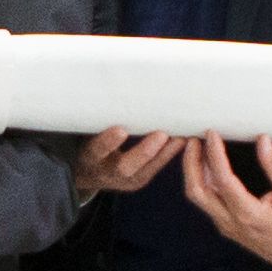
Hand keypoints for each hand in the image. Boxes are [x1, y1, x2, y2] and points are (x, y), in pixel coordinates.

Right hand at [75, 126, 189, 198]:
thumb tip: (118, 90)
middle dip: (144, 152)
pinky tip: (182, 141)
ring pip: (146, 171)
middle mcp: (107, 172)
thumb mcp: (89, 132)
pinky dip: (168, 154)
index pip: (97, 149)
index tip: (121, 130)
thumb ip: (101, 119)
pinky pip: (155, 168)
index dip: (109, 142)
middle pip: (125, 167)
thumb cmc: (93, 141)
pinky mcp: (138, 180)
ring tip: (181, 137)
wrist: (91, 171)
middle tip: (162, 135)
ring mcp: (124, 180)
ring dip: (165, 153)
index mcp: (91, 157)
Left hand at [176, 134, 271, 270]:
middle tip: (194, 139)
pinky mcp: (226, 225)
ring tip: (197, 148)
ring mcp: (226, 226)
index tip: (212, 135)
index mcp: (250, 215)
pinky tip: (208, 165)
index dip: (215, 154)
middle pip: (198, 191)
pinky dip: (202, 181)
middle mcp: (232, 222)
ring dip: (193, 172)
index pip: (223, 180)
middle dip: (190, 163)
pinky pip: (207, 202)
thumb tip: (263, 142)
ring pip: (199, 198)